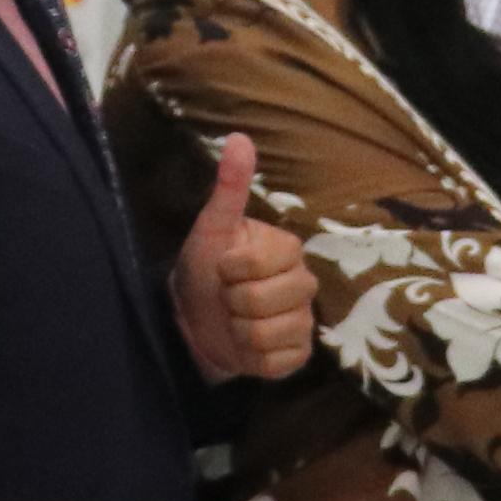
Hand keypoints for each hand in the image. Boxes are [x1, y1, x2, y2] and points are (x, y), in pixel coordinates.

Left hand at [170, 133, 313, 384]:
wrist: (195, 318)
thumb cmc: (205, 268)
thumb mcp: (211, 228)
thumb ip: (228, 187)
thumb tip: (239, 138)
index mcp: (288, 249)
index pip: (259, 263)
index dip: (230, 268)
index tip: (223, 267)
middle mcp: (305, 283)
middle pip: (264, 300)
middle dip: (232, 301)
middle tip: (226, 296)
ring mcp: (305, 322)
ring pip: (268, 333)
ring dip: (238, 330)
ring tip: (234, 319)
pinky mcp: (298, 356)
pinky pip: (277, 362)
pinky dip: (252, 358)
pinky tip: (246, 346)